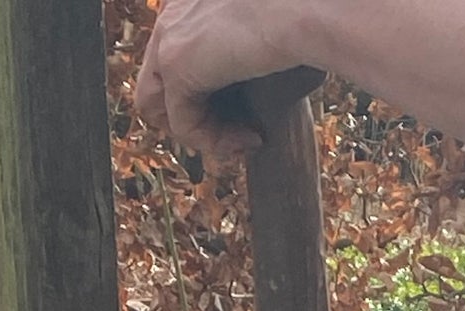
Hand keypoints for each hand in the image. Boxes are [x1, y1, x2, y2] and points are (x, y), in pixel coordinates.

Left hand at [134, 0, 310, 158]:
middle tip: (242, 133)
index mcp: (189, 2)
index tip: (247, 112)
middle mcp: (171, 13)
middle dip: (198, 119)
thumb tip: (251, 106)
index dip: (207, 95)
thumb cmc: (306, 18)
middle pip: (158, 85)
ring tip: (245, 141)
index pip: (175, 59)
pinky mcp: (176, 64)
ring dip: (203, 135)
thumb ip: (246, 59)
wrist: (307, 6)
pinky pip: (182, 124)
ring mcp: (169, 37)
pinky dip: (215, 142)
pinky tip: (252, 139)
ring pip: (161, 108)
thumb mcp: (267, 38)